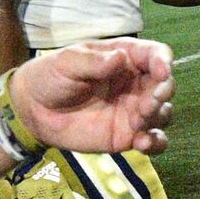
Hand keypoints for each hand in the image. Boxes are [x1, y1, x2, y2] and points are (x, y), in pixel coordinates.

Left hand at [8, 40, 173, 157]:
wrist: (34, 111)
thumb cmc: (51, 77)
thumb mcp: (67, 62)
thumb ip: (93, 62)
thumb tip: (119, 58)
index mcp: (124, 58)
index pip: (155, 54)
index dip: (163, 61)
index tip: (161, 71)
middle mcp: (135, 83)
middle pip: (165, 85)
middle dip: (161, 93)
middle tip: (146, 104)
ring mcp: (134, 111)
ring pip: (163, 112)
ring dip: (157, 116)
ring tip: (136, 123)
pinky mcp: (128, 136)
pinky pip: (154, 140)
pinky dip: (156, 143)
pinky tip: (142, 144)